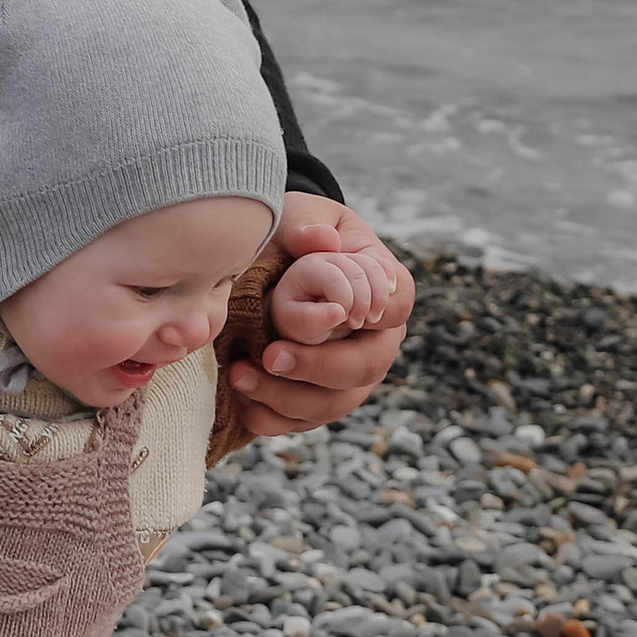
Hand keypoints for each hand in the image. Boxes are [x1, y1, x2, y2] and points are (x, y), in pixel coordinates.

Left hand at [221, 193, 412, 440]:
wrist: (271, 258)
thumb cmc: (295, 232)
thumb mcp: (301, 213)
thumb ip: (308, 223)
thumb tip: (321, 241)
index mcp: (384, 288)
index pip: (396, 304)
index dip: (372, 313)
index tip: (337, 312)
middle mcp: (375, 339)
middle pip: (365, 368)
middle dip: (317, 367)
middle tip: (271, 356)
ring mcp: (348, 375)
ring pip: (332, 403)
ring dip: (286, 398)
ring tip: (240, 376)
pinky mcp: (314, 398)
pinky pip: (300, 423)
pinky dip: (270, 417)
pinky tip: (240, 399)